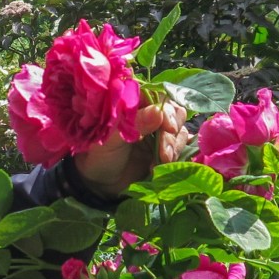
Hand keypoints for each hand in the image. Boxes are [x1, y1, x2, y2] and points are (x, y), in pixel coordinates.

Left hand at [73, 101, 189, 198]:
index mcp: (132, 105)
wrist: (100, 181)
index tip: (169, 128)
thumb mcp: (112, 139)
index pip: (158, 97)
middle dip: (171, 132)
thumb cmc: (98, 155)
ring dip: (174, 145)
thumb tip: (158, 111)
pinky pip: (180, 145)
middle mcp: (147, 114)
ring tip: (161, 161)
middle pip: (174, 112)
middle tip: (164, 152)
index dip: (168, 111)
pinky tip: (161, 164)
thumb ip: (134, 124)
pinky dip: (175, 154)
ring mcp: (157, 131)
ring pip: (179, 129)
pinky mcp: (164, 146)